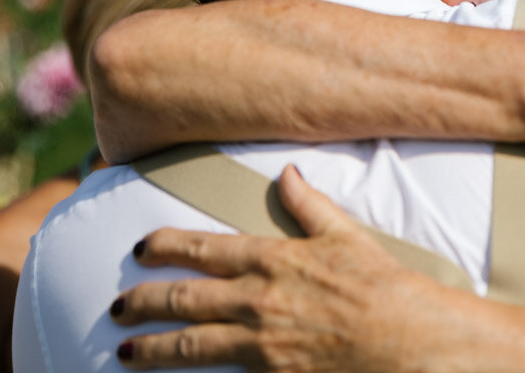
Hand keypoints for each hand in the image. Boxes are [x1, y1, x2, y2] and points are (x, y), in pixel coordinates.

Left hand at [109, 165, 437, 371]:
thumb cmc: (379, 286)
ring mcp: (260, 343)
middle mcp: (257, 301)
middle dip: (143, 301)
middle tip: (117, 306)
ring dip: (152, 347)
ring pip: (189, 345)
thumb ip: (309, 205)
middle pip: (183, 299)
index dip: (166, 246)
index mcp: (273, 260)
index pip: (204, 249)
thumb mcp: (345, 236)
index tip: (141, 247)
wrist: (407, 340)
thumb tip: (287, 174)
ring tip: (125, 350)